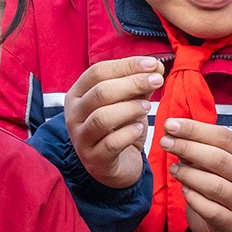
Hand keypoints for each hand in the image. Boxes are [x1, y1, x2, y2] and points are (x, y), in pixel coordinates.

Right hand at [64, 57, 163, 188]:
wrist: (115, 167)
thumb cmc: (119, 129)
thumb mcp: (128, 103)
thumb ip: (139, 86)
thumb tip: (157, 67)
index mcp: (78, 94)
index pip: (98, 72)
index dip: (127, 65)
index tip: (153, 64)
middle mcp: (74, 115)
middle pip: (100, 92)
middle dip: (132, 83)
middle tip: (157, 81)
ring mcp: (81, 139)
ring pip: (102, 118)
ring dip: (129, 109)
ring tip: (147, 107)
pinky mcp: (95, 159)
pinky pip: (111, 143)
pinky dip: (128, 133)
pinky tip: (139, 128)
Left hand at [159, 118, 231, 231]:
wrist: (228, 217)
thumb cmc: (217, 180)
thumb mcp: (210, 159)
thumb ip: (193, 144)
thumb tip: (170, 129)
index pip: (223, 137)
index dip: (195, 129)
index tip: (170, 125)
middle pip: (218, 158)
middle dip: (188, 148)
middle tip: (165, 143)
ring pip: (213, 185)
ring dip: (188, 174)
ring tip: (173, 169)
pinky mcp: (229, 221)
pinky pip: (207, 208)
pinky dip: (192, 197)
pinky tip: (184, 189)